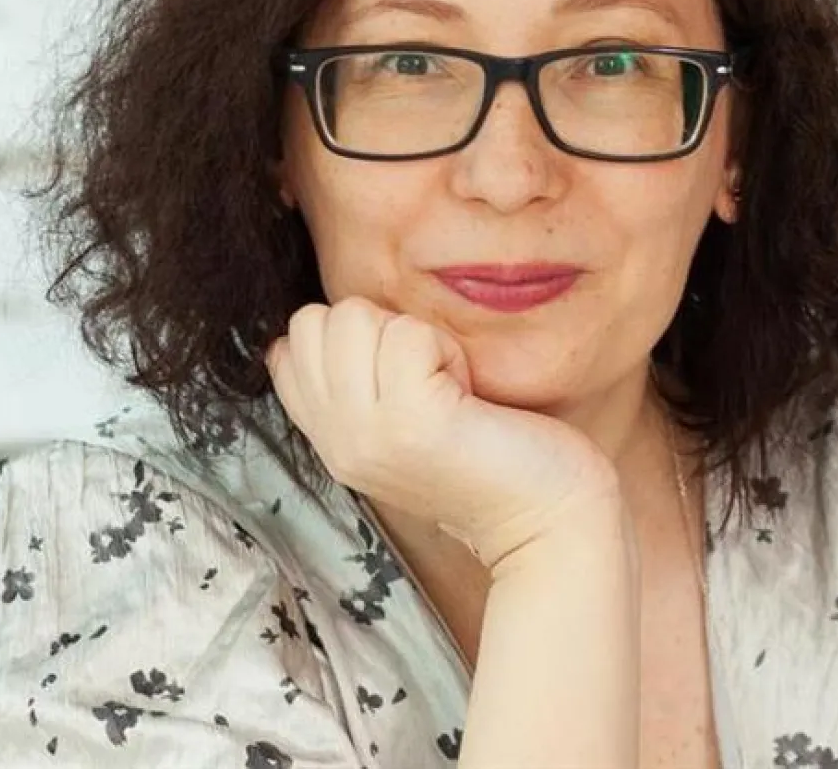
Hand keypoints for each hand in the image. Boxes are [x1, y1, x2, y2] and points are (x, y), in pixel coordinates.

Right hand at [265, 296, 622, 569]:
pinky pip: (409, 334)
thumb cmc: (488, 452)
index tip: (401, 377)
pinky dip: (445, 349)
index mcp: (328, 437)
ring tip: (448, 388)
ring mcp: (366, 433)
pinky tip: (467, 393)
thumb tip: (327, 320)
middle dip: (380, 329)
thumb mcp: (397, 420)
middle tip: (428, 381)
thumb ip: (354, 380)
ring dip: (415, 338)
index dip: (351, 337)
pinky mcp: (411, 421)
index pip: (289, 345)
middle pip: (316, 320)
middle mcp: (335, 439)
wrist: (548, 519)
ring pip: (356, 318)